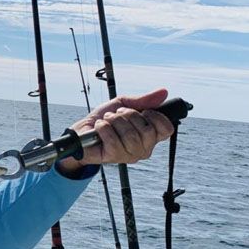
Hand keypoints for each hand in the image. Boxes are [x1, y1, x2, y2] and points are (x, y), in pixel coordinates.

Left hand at [56, 88, 174, 174]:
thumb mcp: (123, 104)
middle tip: (117, 115)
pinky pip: (113, 139)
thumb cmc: (104, 119)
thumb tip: (163, 92)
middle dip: (129, 115)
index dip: (156, 116)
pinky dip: (103, 128)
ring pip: (130, 134)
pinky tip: (100, 128)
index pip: (167, 129)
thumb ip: (143, 100)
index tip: (142, 111)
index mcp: (150, 136)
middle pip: (147, 130)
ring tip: (107, 121)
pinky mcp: (114, 157)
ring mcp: (129, 155)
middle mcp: (143, 148)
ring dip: (114, 121)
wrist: (82, 130)